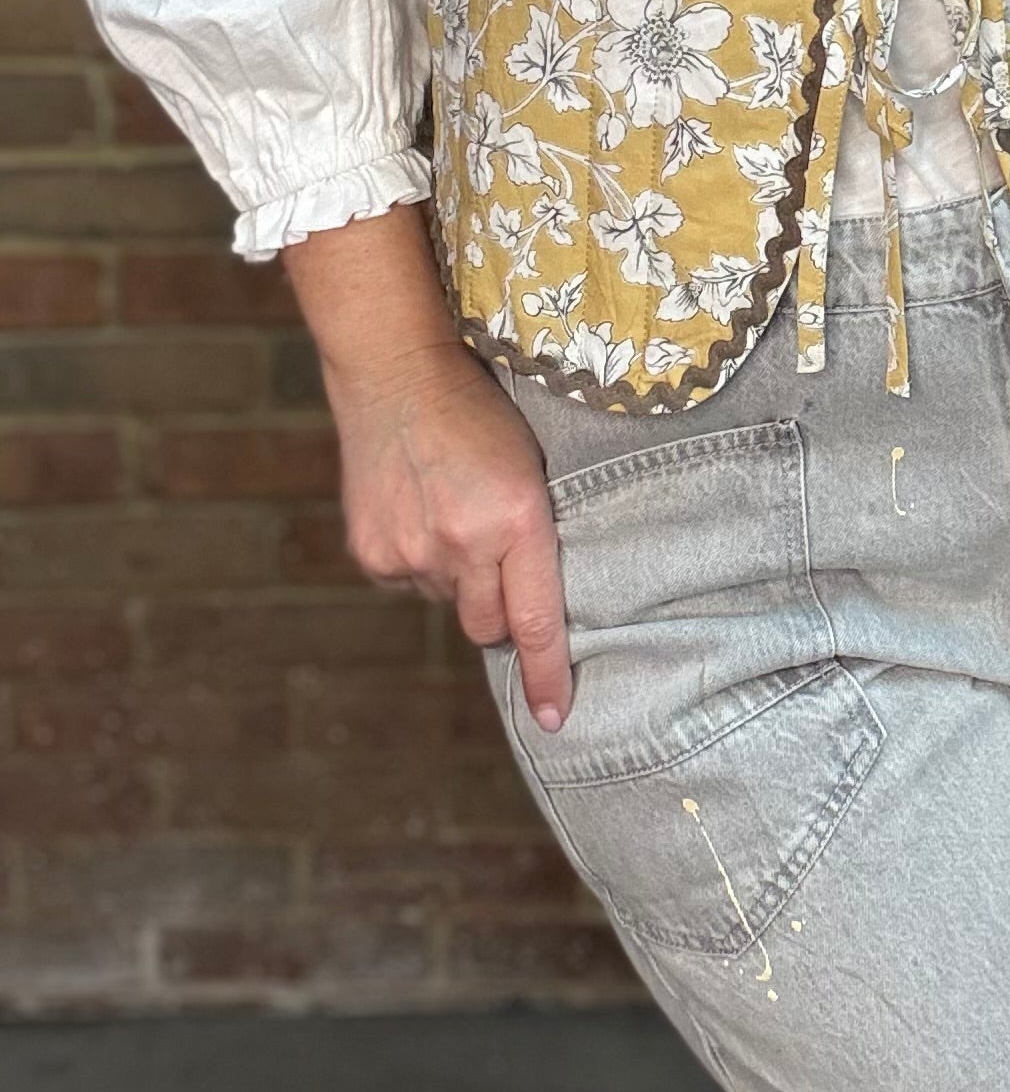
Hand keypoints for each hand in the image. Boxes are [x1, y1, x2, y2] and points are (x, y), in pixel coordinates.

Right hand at [322, 336, 573, 730]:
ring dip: (454, 576)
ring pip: (446, 601)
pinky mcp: (372, 553)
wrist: (396, 373)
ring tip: (449, 510)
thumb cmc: (478, 415)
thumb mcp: (529, 469)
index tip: (555, 718)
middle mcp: (464, 544)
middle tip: (491, 556)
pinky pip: (407, 583)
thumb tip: (527, 612)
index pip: (537, 622)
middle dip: (497, 610)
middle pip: (489, 625)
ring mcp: (411, 552)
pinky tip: (416, 511)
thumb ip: (530, 540)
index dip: (548, 676)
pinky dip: (416, 560)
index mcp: (518, 520)